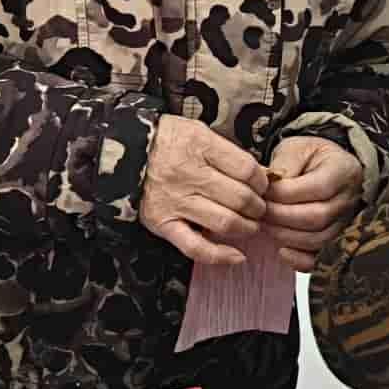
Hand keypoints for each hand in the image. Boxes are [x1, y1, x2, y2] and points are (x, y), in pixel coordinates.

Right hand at [141, 115, 272, 268]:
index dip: (263, 182)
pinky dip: (219, 255)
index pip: (247, 170)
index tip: (263, 185)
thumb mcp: (199, 132)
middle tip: (259, 208)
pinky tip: (237, 256)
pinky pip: (195, 247)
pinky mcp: (163, 223)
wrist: (124, 151)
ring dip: (247, 228)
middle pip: (241, 198)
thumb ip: (230, 153)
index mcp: (200, 146)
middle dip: (259, 207)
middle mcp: (189, 175)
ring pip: (225, 223)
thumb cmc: (167, 140)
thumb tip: (264, 175)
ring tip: (250, 225)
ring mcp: (175, 202)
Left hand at [264, 134, 364, 269]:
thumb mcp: (296, 148)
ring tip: (265, 225)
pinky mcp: (335, 242)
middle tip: (259, 211)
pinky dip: (299, 259)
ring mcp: (344, 224)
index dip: (284, 194)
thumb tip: (269, 185)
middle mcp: (348, 200)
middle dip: (280, 216)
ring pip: (317, 239)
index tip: (262, 192)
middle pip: (317, 217)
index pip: (316, 188)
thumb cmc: (310, 158)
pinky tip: (281, 250)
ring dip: (285, 235)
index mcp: (342, 171)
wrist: (326, 169)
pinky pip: (320, 259)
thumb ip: (284, 164)